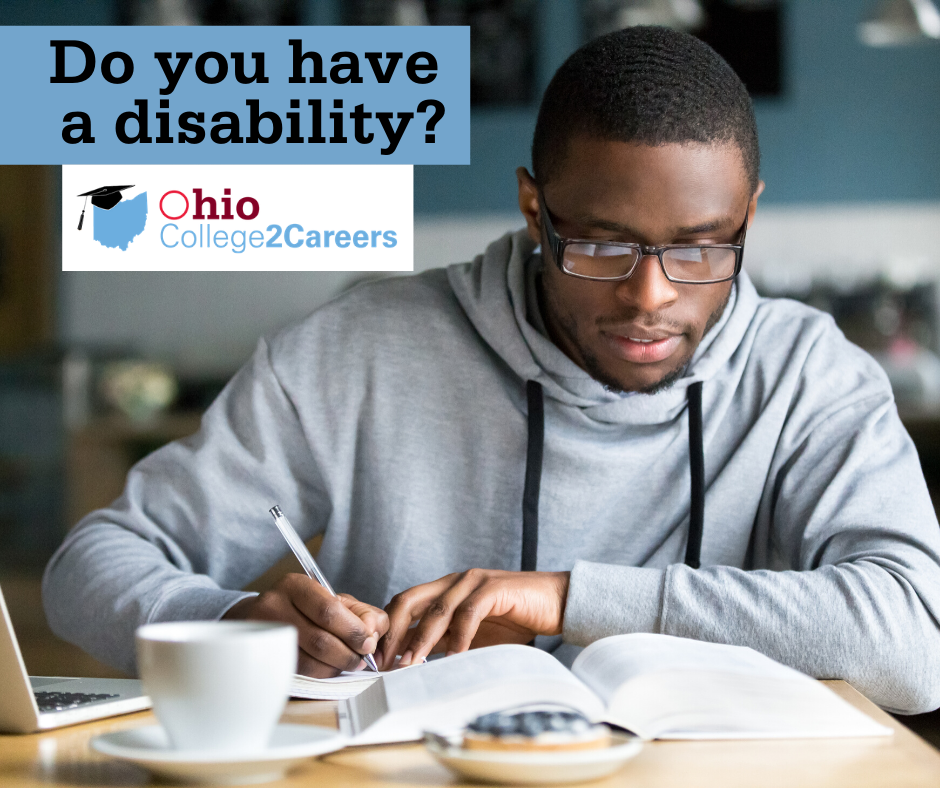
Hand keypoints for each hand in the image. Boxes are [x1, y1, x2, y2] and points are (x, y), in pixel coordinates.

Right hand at [223, 573, 388, 676]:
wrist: (260, 619)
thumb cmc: (306, 609)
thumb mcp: (334, 600)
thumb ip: (361, 612)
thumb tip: (374, 632)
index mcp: (295, 586)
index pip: (329, 611)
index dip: (353, 631)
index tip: (368, 643)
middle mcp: (274, 607)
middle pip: (319, 640)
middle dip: (348, 654)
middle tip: (362, 659)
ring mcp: (265, 635)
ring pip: (309, 662)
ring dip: (336, 667)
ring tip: (348, 663)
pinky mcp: (264, 659)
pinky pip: (298, 674)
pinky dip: (321, 675)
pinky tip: (329, 668)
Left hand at [379, 569, 569, 666]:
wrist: (556, 603)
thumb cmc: (515, 619)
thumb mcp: (471, 634)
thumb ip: (444, 640)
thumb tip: (411, 660)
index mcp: (446, 589)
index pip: (404, 604)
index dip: (387, 629)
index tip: (377, 659)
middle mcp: (455, 581)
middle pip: (410, 600)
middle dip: (393, 632)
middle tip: (385, 662)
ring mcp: (474, 581)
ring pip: (437, 610)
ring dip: (422, 639)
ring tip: (411, 664)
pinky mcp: (495, 589)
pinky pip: (469, 613)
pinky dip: (459, 637)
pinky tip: (453, 657)